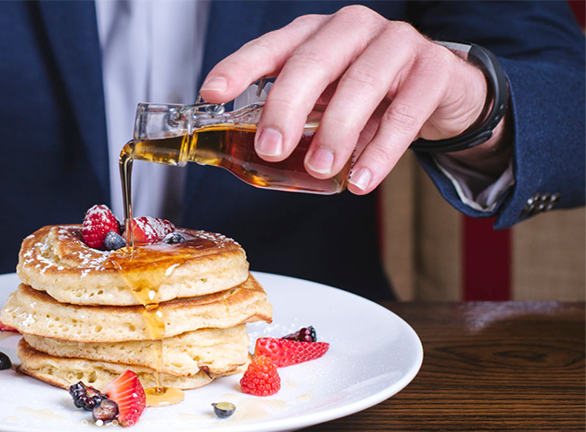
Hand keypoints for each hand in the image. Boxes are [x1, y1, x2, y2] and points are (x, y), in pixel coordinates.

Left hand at [199, 6, 508, 193]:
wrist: (441, 86)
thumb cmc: (369, 92)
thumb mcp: (325, 98)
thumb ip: (294, 116)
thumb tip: (251, 154)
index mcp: (316, 34)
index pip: (272, 47)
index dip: (239, 67)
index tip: (213, 93)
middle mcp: (352, 29)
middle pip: (314, 61)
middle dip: (287, 106)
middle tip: (271, 148)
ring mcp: (396, 43)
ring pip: (362, 83)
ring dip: (337, 131)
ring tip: (320, 169)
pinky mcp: (433, 70)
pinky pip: (405, 112)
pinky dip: (382, 150)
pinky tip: (362, 178)